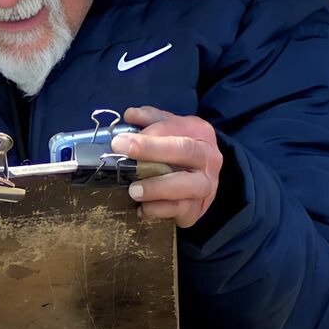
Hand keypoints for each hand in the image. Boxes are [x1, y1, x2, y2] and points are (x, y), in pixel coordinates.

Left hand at [111, 105, 222, 228]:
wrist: (201, 178)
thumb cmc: (178, 150)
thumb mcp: (168, 128)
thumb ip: (150, 119)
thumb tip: (131, 115)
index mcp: (200, 133)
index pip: (176, 129)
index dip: (148, 136)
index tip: (120, 141)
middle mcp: (209, 158)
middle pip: (186, 152)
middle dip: (153, 153)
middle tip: (124, 160)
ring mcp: (207, 186)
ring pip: (188, 187)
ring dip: (157, 189)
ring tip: (132, 190)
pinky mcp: (198, 209)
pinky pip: (181, 212)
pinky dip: (159, 211)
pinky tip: (142, 208)